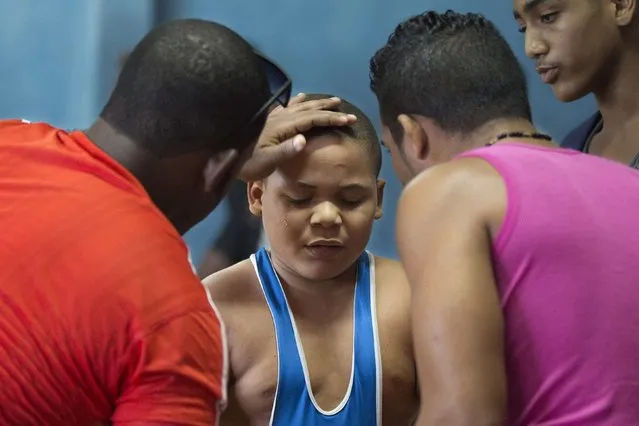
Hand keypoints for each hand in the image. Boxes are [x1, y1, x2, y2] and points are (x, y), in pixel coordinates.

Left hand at [238, 94, 356, 180]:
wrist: (220, 153)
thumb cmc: (245, 162)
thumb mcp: (266, 161)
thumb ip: (285, 150)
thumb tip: (304, 139)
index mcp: (283, 127)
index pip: (313, 119)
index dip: (332, 119)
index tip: (349, 119)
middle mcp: (279, 118)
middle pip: (308, 109)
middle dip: (328, 109)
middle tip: (345, 108)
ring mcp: (272, 117)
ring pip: (299, 105)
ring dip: (316, 103)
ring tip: (329, 100)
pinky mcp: (265, 119)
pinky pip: (286, 106)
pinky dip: (297, 101)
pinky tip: (298, 98)